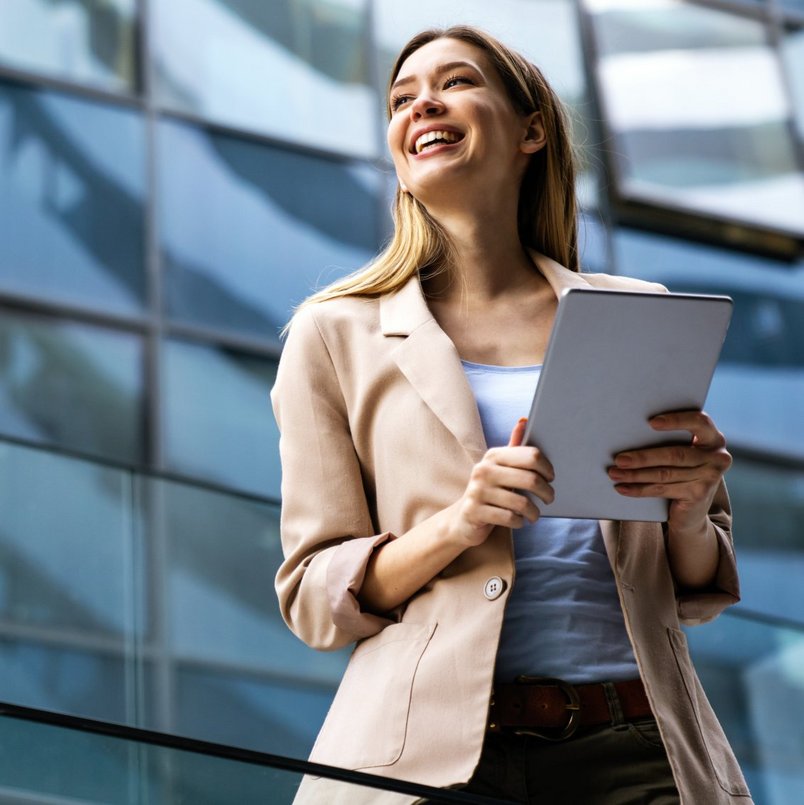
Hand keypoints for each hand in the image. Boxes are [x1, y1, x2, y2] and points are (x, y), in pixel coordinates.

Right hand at [448, 417, 554, 547]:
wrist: (463, 518)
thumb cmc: (490, 491)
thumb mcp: (500, 467)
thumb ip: (514, 447)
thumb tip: (524, 420)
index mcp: (493, 456)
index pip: (531, 456)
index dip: (547, 468)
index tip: (551, 478)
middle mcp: (483, 470)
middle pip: (530, 479)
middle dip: (546, 492)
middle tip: (549, 498)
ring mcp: (477, 491)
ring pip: (522, 503)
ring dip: (534, 512)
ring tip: (535, 514)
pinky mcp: (474, 511)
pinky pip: (509, 518)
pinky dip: (519, 522)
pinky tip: (519, 521)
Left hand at [607, 410, 731, 534]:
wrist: (692, 508)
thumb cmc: (680, 468)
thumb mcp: (680, 451)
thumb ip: (668, 440)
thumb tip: (627, 433)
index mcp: (712, 437)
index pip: (699, 422)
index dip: (676, 421)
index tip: (651, 422)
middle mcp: (717, 456)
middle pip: (675, 454)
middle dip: (643, 457)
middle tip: (618, 459)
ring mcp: (710, 477)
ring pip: (665, 473)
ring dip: (635, 474)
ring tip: (614, 473)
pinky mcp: (699, 494)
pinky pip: (662, 489)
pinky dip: (639, 489)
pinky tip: (622, 488)